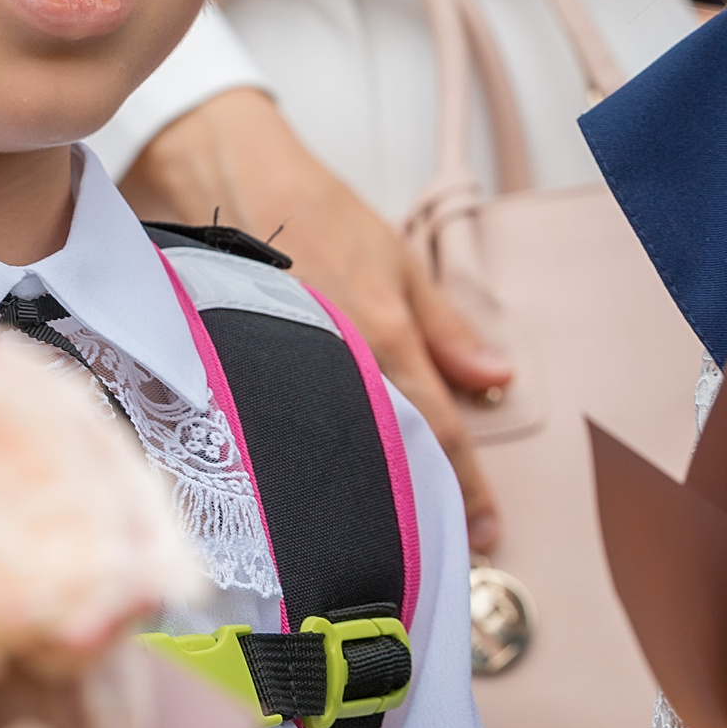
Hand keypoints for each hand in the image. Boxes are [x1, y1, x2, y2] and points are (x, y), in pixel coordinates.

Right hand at [118, 88, 512, 554]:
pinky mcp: (249, 374)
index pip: (439, 429)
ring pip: (343, 453)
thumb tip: (496, 378)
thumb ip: (446, 328)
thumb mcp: (397, 260)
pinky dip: (319, 464)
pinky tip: (325, 490)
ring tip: (396, 533)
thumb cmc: (315, 212)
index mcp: (383, 338)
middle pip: (392, 456)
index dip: (468, 485)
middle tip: (453, 548)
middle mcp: (338, 366)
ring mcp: (290, 374)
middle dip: (424, 506)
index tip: (487, 531)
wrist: (230, 179)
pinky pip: (294, 431)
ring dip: (373, 495)